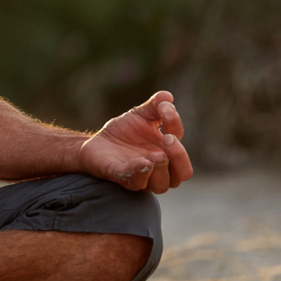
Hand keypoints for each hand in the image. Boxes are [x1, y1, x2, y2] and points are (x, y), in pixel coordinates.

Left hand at [78, 91, 192, 193]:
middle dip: (179, 156)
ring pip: (162, 184)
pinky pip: (135, 182)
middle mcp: (160, 168)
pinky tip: (141, 161)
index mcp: (167, 151)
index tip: (164, 110)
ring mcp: (142, 175)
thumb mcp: (140, 115)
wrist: (97, 142)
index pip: (182, 146)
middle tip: (168, 139)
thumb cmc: (124, 131)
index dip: (176, 126)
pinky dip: (140, 172)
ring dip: (161, 169)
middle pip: (183, 172)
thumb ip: (155, 106)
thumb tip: (167, 96)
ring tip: (154, 154)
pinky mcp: (122, 178)